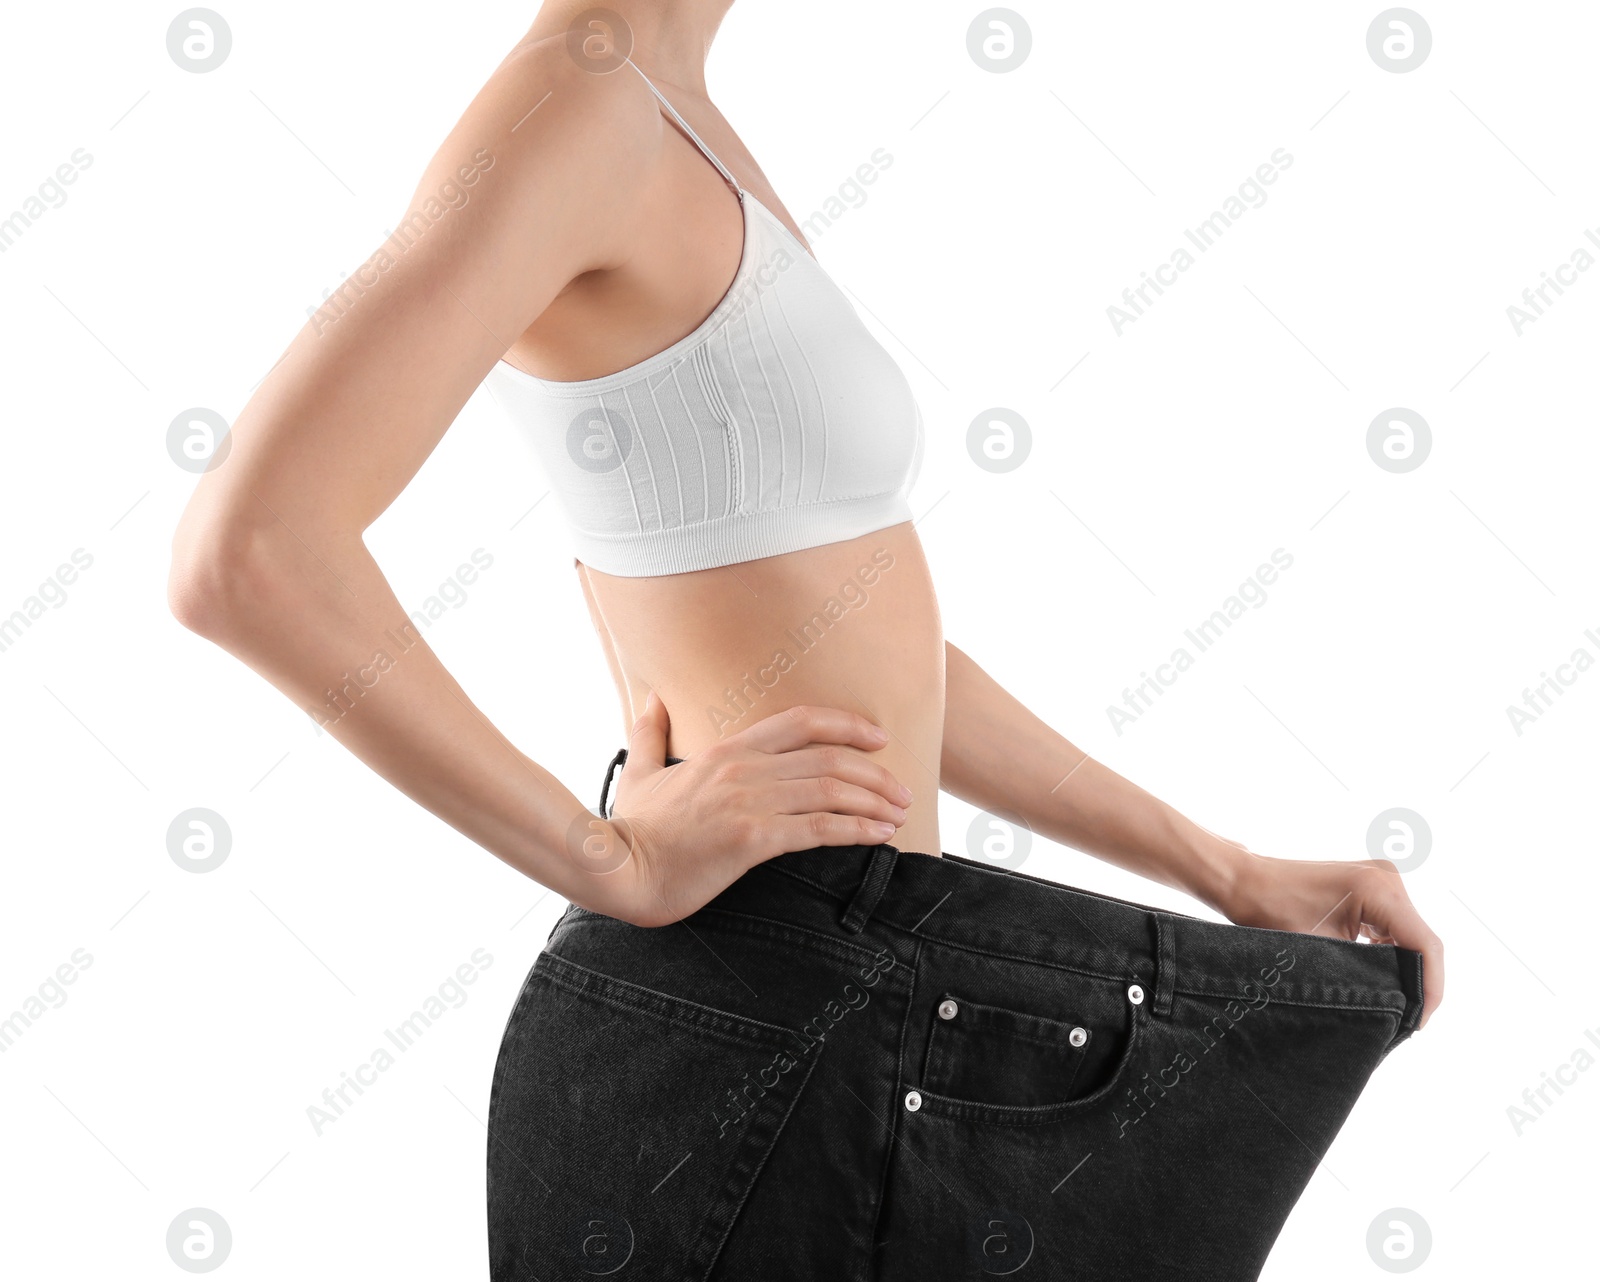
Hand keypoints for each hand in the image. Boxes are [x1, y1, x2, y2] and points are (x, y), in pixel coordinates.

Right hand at [573, 693, 912, 927]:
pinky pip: (820, 829)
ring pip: (832, 790)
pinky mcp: (752, 839)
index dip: (847, 724)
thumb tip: (650, 699)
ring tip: (900, 814)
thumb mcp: (638, 770)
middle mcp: (744, 768)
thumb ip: (648, 732)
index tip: (878, 738)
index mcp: (726, 750)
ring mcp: (749, 801)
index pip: (801, 721)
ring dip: (876, 801)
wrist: (620, 870)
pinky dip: (859, 830)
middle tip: (902, 790)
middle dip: (875, 773)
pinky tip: (880, 836)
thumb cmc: (632, 828)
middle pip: (830, 757)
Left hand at [1219, 846, 1443, 1028]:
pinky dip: (1392, 952)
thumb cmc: (1271, 911)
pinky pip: (1394, 925)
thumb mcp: (1323, 952)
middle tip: (1408, 1023)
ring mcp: (1381, 879)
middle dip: (1419, 982)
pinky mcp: (1371, 886)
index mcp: (1379, 889)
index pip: (1425, 944)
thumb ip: (1368, 975)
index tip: (1419, 1024)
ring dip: (1407, 968)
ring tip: (1398, 1007)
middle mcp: (1387, 877)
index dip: (1430, 988)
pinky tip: (1384, 979)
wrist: (1244, 881)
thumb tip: (1400, 1007)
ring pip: (1409, 934)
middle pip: (1421, 939)